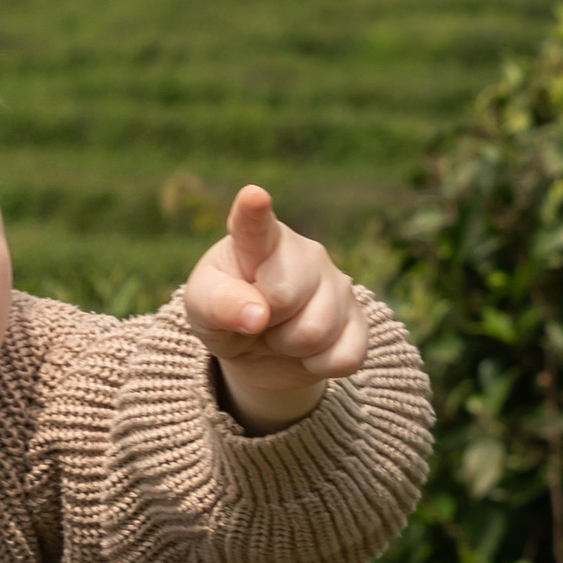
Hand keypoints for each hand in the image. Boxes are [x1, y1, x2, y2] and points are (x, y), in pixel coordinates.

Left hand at [182, 185, 366, 430]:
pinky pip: (343, 356)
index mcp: (258, 240)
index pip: (254, 225)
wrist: (259, 349)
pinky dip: (317, 366)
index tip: (253, 196)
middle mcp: (305, 253)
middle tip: (260, 318)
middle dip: (266, 321)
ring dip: (289, 347)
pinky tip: (308, 351)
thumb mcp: (203, 309)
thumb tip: (257, 315)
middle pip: (286, 295)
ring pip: (315, 331)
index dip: (254, 211)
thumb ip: (218, 305)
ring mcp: (337, 283)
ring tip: (281, 332)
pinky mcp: (360, 319)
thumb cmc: (226, 312)